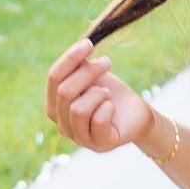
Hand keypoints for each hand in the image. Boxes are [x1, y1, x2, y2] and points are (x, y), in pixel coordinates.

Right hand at [45, 38, 156, 154]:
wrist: (135, 113)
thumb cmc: (110, 94)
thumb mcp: (93, 76)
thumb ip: (80, 66)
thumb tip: (79, 49)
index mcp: (54, 105)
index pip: (53, 78)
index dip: (69, 59)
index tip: (88, 44)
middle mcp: (62, 124)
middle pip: (64, 92)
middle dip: (87, 73)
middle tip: (107, 63)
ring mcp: (79, 138)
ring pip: (77, 109)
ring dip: (97, 93)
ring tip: (107, 92)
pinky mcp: (99, 144)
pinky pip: (97, 122)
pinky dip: (107, 108)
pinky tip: (111, 106)